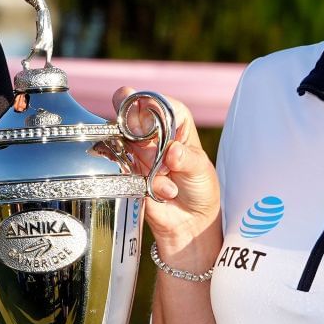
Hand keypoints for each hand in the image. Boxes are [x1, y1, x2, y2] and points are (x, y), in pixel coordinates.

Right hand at [111, 88, 219, 255]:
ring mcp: (134, 152)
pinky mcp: (124, 173)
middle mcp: (150, 132)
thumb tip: (172, 151)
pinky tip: (164, 191)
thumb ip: (187, 158)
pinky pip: (123, 171)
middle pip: (131, 118)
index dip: (148, 109)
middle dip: (142, 137)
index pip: (155, 101)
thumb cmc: (200, 187)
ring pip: (123, 143)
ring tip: (166, 174)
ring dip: (145, 161)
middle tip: (155, 153)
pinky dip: (146, 183)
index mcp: (174, 120)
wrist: (189, 222)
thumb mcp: (201, 170)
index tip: (149, 124)